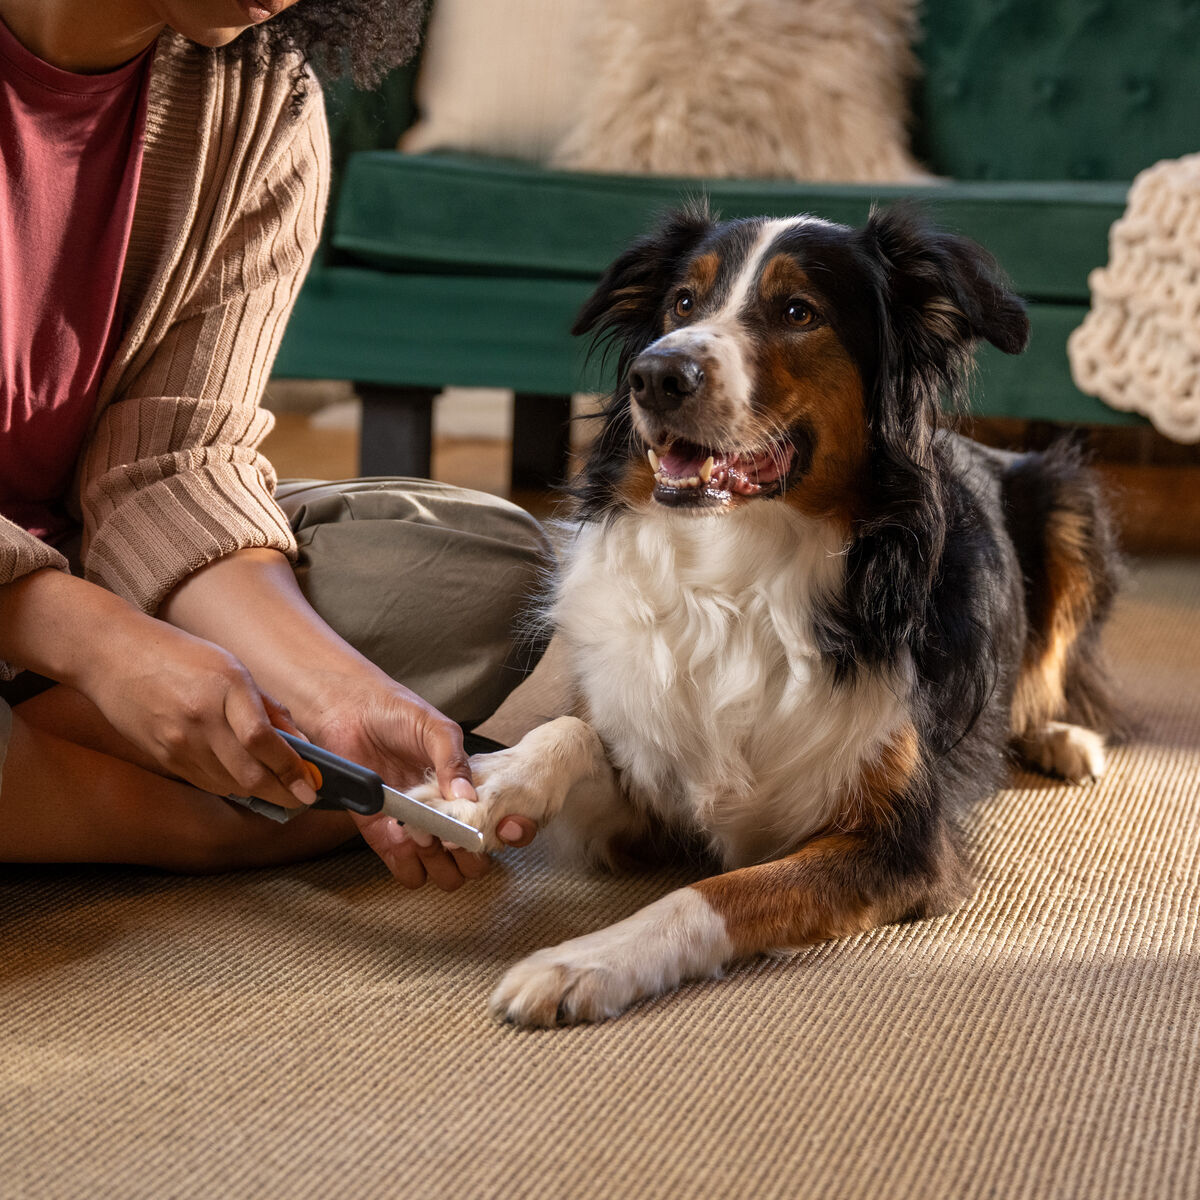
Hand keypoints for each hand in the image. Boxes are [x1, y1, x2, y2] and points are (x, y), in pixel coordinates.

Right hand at [78, 613, 319, 810]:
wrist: (113, 655)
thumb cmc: (182, 655)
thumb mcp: (234, 668)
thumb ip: (269, 708)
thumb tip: (300, 745)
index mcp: (227, 687)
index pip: (264, 741)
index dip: (292, 769)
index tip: (311, 787)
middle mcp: (201, 719)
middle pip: (249, 774)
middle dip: (282, 793)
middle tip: (302, 799)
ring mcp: (178, 742)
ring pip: (229, 784)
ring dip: (259, 792)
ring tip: (279, 788)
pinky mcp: (163, 757)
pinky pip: (206, 782)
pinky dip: (231, 785)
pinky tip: (244, 778)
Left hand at [306, 675, 536, 889]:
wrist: (350, 711)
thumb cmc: (396, 713)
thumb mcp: (436, 729)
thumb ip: (454, 762)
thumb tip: (469, 799)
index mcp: (464, 790)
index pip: (496, 827)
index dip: (501, 834)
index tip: (494, 825)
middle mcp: (445, 815)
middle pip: (472, 861)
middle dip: (469, 855)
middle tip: (453, 832)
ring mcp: (417, 829)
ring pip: (443, 874)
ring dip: (439, 862)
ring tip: (424, 832)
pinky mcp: (384, 837)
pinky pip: (406, 871)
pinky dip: (407, 862)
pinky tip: (400, 834)